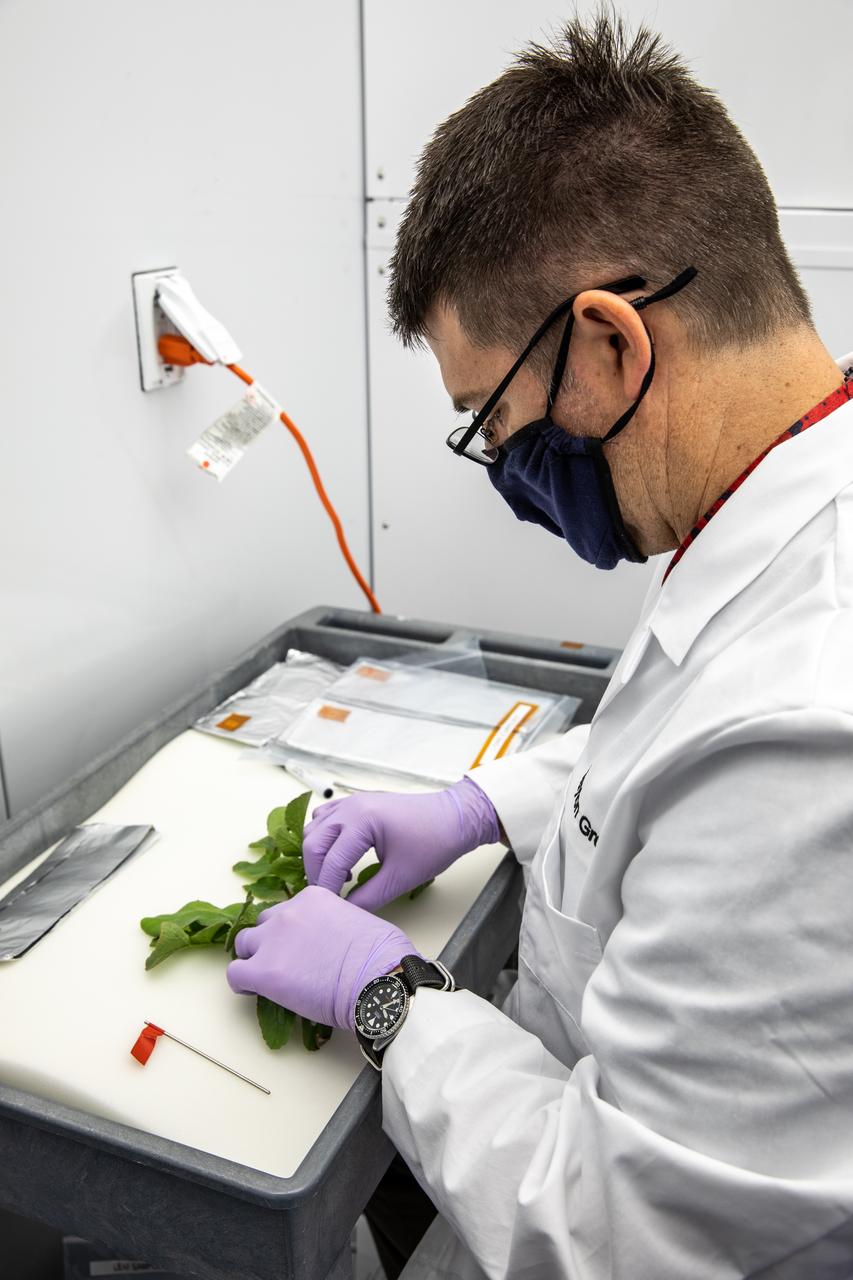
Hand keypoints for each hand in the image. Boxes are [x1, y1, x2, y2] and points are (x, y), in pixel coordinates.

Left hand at [226, 885, 416, 1030]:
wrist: (378, 978)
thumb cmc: (381, 955)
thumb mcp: (359, 920)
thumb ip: (336, 922)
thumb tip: (335, 942)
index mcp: (312, 897)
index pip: (288, 911)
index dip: (292, 932)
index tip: (301, 948)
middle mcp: (288, 913)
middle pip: (263, 924)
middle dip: (270, 942)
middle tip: (285, 963)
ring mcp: (272, 942)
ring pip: (244, 944)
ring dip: (254, 959)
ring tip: (269, 978)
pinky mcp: (263, 971)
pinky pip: (235, 974)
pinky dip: (242, 983)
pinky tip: (256, 992)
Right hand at [302, 777, 500, 909]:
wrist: (455, 819)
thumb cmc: (434, 843)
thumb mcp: (400, 878)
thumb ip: (368, 897)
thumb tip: (344, 913)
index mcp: (361, 821)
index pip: (331, 861)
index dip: (327, 889)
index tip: (329, 910)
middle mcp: (351, 806)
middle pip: (313, 842)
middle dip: (316, 872)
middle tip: (329, 896)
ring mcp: (353, 801)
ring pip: (315, 829)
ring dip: (319, 854)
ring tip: (338, 876)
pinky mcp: (358, 803)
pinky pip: (326, 818)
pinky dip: (325, 837)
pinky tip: (342, 854)